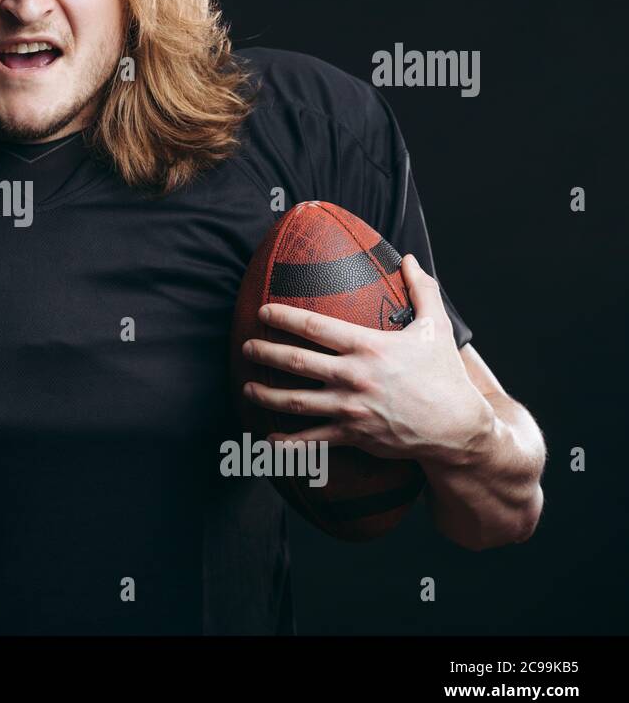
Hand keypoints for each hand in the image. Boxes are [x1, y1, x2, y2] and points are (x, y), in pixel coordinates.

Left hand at [239, 254, 491, 463]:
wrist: (458, 428)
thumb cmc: (444, 375)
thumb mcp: (436, 328)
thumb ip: (422, 290)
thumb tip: (412, 259)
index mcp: (368, 347)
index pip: (315, 326)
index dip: (283, 317)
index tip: (262, 312)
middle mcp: (354, 377)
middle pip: (296, 362)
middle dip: (265, 353)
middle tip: (245, 348)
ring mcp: (351, 408)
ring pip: (296, 402)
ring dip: (266, 396)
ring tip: (248, 389)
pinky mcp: (353, 435)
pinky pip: (312, 441)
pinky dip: (287, 443)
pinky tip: (268, 440)